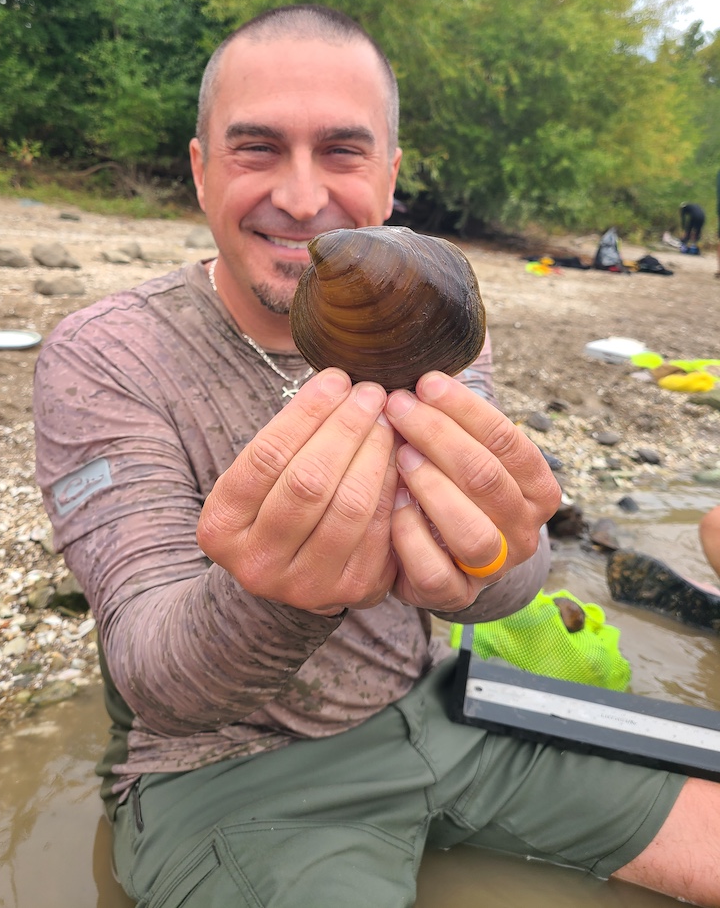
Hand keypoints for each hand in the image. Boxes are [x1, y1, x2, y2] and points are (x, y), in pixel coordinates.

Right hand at [196, 369, 398, 614]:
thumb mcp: (260, 478)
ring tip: (386, 421)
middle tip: (370, 394)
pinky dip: (392, 486)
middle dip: (346, 428)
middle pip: (309, 481)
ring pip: (349, 505)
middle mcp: (256, 563)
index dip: (307, 412)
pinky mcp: (351, 591)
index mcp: (221, 527)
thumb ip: (289, 439)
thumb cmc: (275, 506)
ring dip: (374, 453)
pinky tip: (399, 458)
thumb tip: (339, 384)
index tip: (337, 380)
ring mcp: (304, 585)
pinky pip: (379, 529)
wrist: (290, 575)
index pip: (267, 456)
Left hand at [385, 372, 560, 612]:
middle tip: (398, 407)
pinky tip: (390, 503)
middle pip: (488, 480)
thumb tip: (474, 331)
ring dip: (431, 487)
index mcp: (537, 489)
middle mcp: (524, 531)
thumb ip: (466, 405)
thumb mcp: (468, 445)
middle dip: (439, 436)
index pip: (509, 441)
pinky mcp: (455, 596)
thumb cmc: (455, 485)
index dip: (466, 409)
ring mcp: (492, 568)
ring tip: (398, 454)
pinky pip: (436, 572)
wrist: (450, 558)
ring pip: (472, 532)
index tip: (425, 381)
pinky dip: (411, 536)